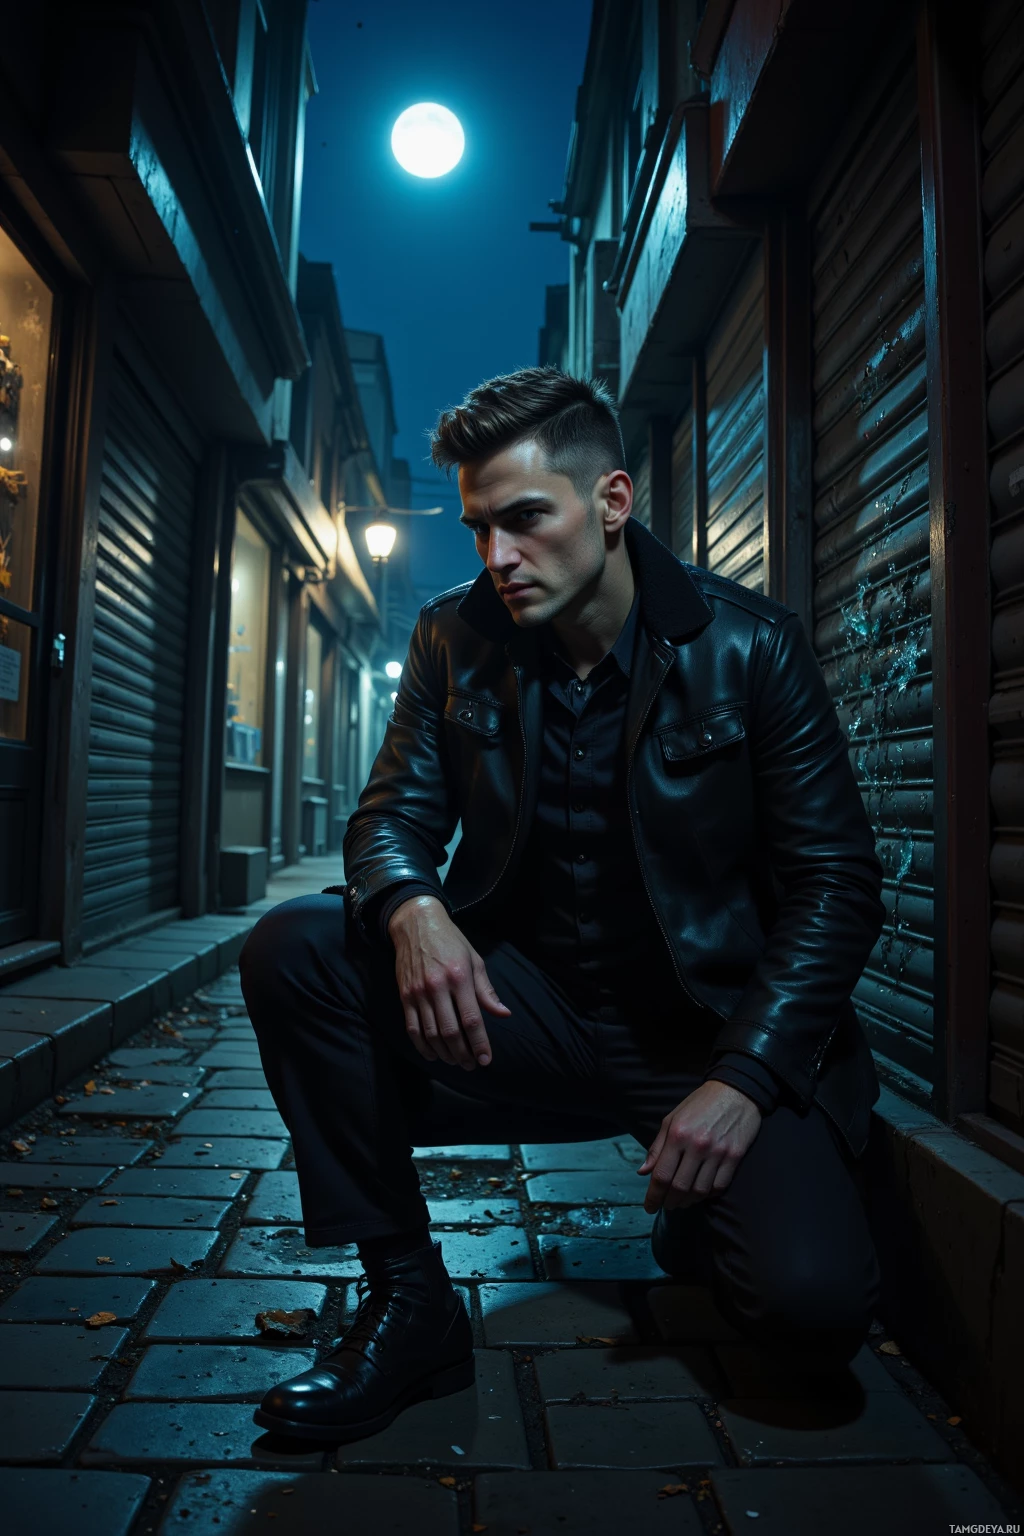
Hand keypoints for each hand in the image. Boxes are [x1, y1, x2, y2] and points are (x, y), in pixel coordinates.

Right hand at [388, 895, 511, 1070]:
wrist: (416, 924)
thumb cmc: (451, 941)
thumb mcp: (474, 960)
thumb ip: (486, 990)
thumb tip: (503, 1013)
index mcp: (460, 977)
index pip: (472, 1019)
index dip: (480, 1043)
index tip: (486, 1059)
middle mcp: (438, 987)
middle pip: (450, 1032)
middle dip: (463, 1054)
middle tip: (472, 1065)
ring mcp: (418, 993)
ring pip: (431, 1034)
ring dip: (445, 1054)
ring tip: (456, 1062)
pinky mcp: (405, 996)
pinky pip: (412, 1028)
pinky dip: (423, 1046)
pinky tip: (434, 1054)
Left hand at [638, 1081, 761, 1212]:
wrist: (736, 1091)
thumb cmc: (700, 1104)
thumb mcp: (672, 1119)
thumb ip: (657, 1147)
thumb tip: (642, 1172)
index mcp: (677, 1134)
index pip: (661, 1175)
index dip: (653, 1196)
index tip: (649, 1207)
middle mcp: (697, 1145)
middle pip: (679, 1187)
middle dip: (669, 1202)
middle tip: (666, 1205)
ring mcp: (718, 1152)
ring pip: (699, 1191)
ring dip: (688, 1202)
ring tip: (682, 1202)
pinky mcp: (735, 1156)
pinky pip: (719, 1186)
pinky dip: (708, 1195)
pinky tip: (701, 1193)